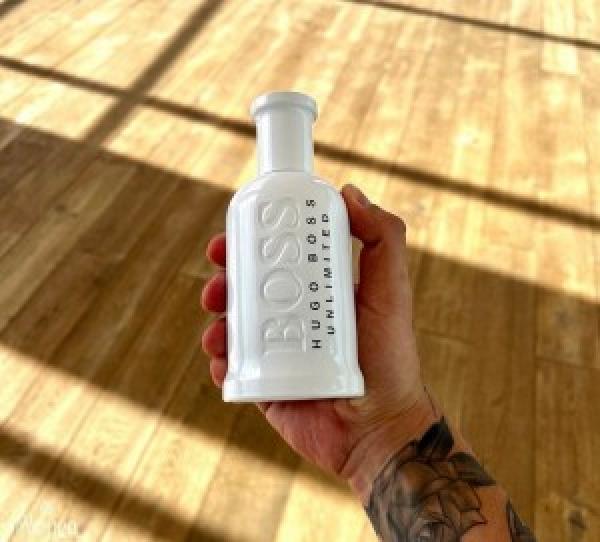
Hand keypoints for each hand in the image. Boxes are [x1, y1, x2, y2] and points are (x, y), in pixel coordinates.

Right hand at [201, 185, 436, 500]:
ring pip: (233, 325)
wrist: (380, 429)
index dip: (252, 242)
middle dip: (224, 277)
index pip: (278, 257)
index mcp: (317, 290)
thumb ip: (383, 238)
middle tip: (217, 278)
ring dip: (216, 317)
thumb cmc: (391, 358)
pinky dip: (221, 359)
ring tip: (218, 324)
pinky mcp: (264, 385)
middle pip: (247, 287)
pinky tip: (222, 358)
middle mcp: (294, 317)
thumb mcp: (391, 291)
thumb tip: (349, 193)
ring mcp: (277, 351)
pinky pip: (232, 367)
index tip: (234, 231)